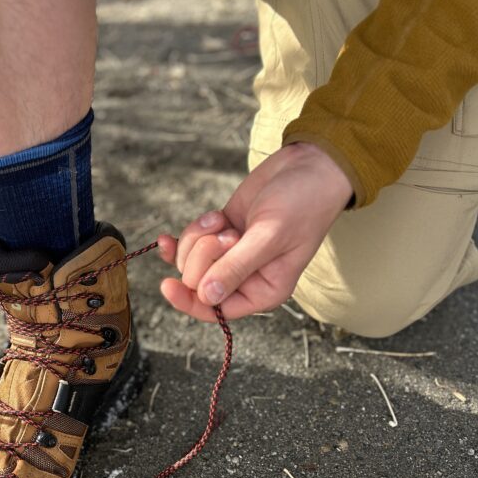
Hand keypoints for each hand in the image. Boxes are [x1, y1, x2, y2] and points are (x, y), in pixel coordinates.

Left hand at [157, 142, 352, 320]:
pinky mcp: (220, 234)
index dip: (190, 301)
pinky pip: (190, 241)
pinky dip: (196, 228)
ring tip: (225, 223)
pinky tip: (213, 216)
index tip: (168, 285)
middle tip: (231, 234)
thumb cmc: (303, 203)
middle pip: (198, 282)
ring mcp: (230, 256)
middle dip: (205, 254)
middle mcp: (245, 279)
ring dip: (200, 237)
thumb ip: (237, 267)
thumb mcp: (271, 236)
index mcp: (264, 291)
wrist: (309, 167)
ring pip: (189, 260)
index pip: (217, 310)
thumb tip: (207, 296)